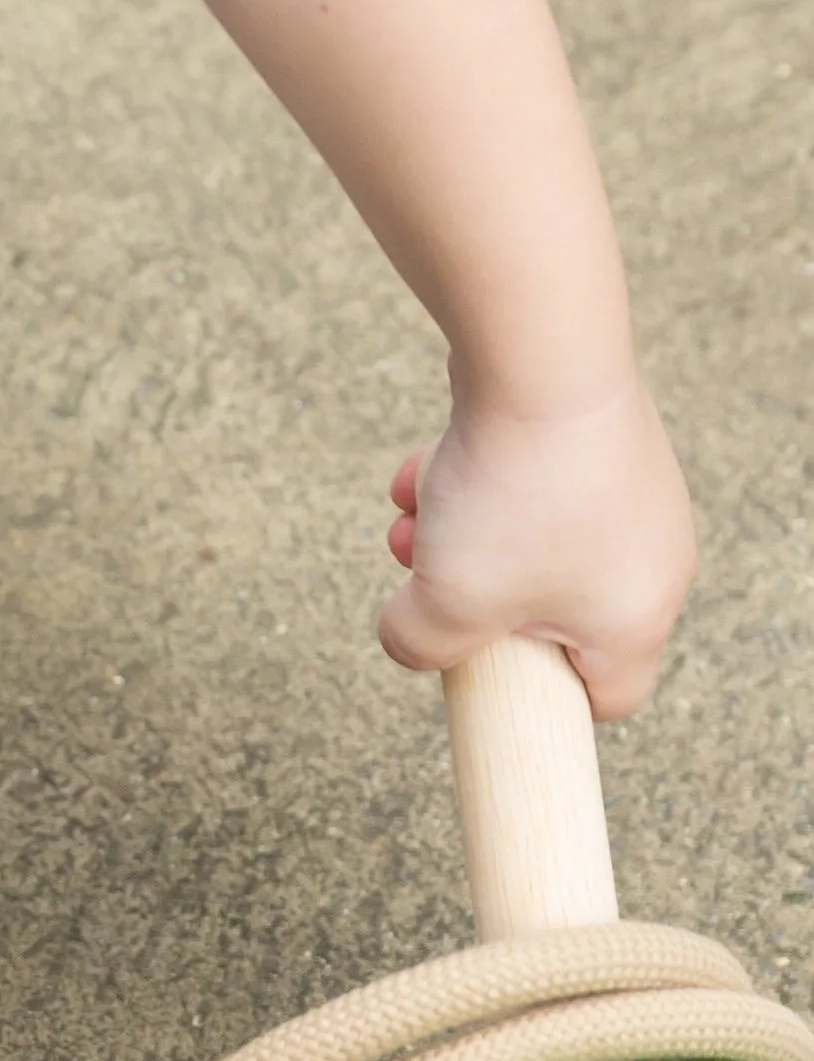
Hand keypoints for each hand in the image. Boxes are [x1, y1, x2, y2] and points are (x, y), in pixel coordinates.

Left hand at [378, 374, 694, 718]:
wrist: (539, 363)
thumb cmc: (511, 499)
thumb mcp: (444, 603)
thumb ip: (421, 645)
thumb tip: (412, 638)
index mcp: (636, 617)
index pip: (608, 695)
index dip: (537, 698)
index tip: (480, 670)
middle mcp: (649, 557)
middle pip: (542, 610)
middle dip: (464, 591)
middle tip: (421, 571)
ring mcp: (625, 493)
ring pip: (517, 538)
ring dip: (452, 530)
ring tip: (413, 512)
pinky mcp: (592, 440)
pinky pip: (522, 480)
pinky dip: (469, 477)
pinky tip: (423, 464)